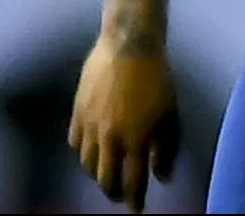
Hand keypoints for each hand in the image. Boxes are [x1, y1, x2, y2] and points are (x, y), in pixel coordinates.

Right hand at [69, 35, 181, 212]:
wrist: (130, 44)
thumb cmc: (158, 79)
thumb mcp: (170, 116)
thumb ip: (166, 149)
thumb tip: (162, 177)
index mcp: (135, 140)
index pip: (132, 182)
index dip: (134, 200)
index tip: (136, 208)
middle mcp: (109, 137)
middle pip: (105, 178)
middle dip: (113, 192)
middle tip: (119, 195)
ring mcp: (90, 124)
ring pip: (86, 163)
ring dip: (97, 174)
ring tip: (105, 174)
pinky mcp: (77, 109)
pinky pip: (74, 141)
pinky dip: (82, 151)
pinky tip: (90, 150)